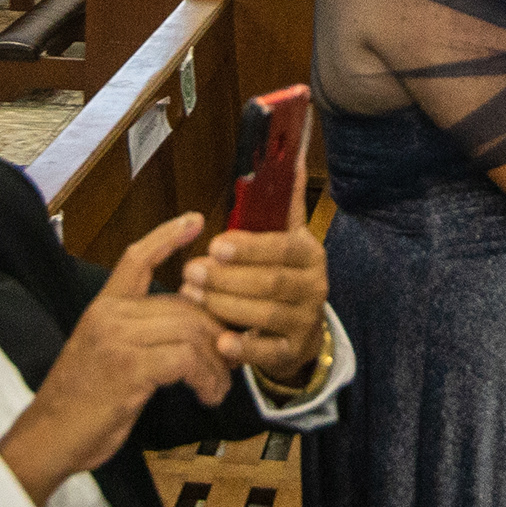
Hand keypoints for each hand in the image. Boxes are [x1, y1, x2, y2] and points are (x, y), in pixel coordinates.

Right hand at [0, 217, 232, 503]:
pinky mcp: (129, 368)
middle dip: (216, 332)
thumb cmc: (80, 404)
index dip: (166, 237)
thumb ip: (137, 335)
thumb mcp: (104, 356)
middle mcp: (109, 316)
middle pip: (183, 304)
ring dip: (216, 362)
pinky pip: (187, 360)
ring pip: (190, 331)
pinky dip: (207, 378)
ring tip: (218, 386)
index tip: (195, 221)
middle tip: (230, 360)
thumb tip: (189, 331)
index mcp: (102, 308)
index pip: (136, 258)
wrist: (49, 438)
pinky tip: (208, 395)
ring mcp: (118, 340)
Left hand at [179, 206, 329, 387]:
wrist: (301, 330)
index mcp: (310, 254)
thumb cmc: (282, 273)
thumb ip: (283, 202)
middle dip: (228, 277)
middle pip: (271, 282)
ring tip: (191, 295)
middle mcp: (315, 287)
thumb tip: (290, 154)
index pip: (283, 247)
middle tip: (190, 271)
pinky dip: (244, 349)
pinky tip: (219, 341)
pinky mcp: (293, 352)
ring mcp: (305, 321)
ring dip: (226, 305)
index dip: (250, 247)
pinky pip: (268, 352)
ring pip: (267, 315)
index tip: (214, 244)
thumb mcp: (286, 238)